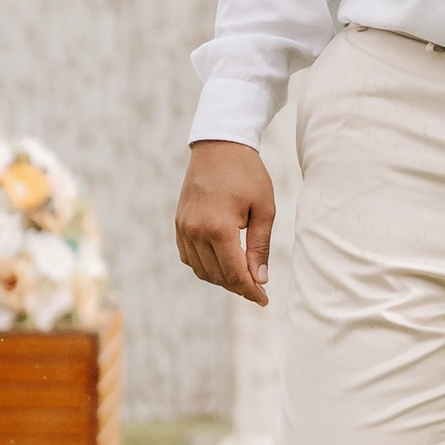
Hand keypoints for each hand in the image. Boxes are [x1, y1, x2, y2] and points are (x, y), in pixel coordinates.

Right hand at [176, 140, 275, 304]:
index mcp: (218, 228)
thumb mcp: (264, 209)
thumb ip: (260, 247)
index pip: (234, 273)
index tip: (265, 299)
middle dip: (239, 286)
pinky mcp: (179, 223)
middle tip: (258, 290)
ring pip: (201, 270)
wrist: (219, 145)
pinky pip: (189, 257)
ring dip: (221, 279)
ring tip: (243, 277)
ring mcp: (183, 228)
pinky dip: (204, 266)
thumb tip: (260, 280)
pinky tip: (222, 263)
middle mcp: (195, 231)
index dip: (250, 291)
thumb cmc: (247, 174)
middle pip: (217, 275)